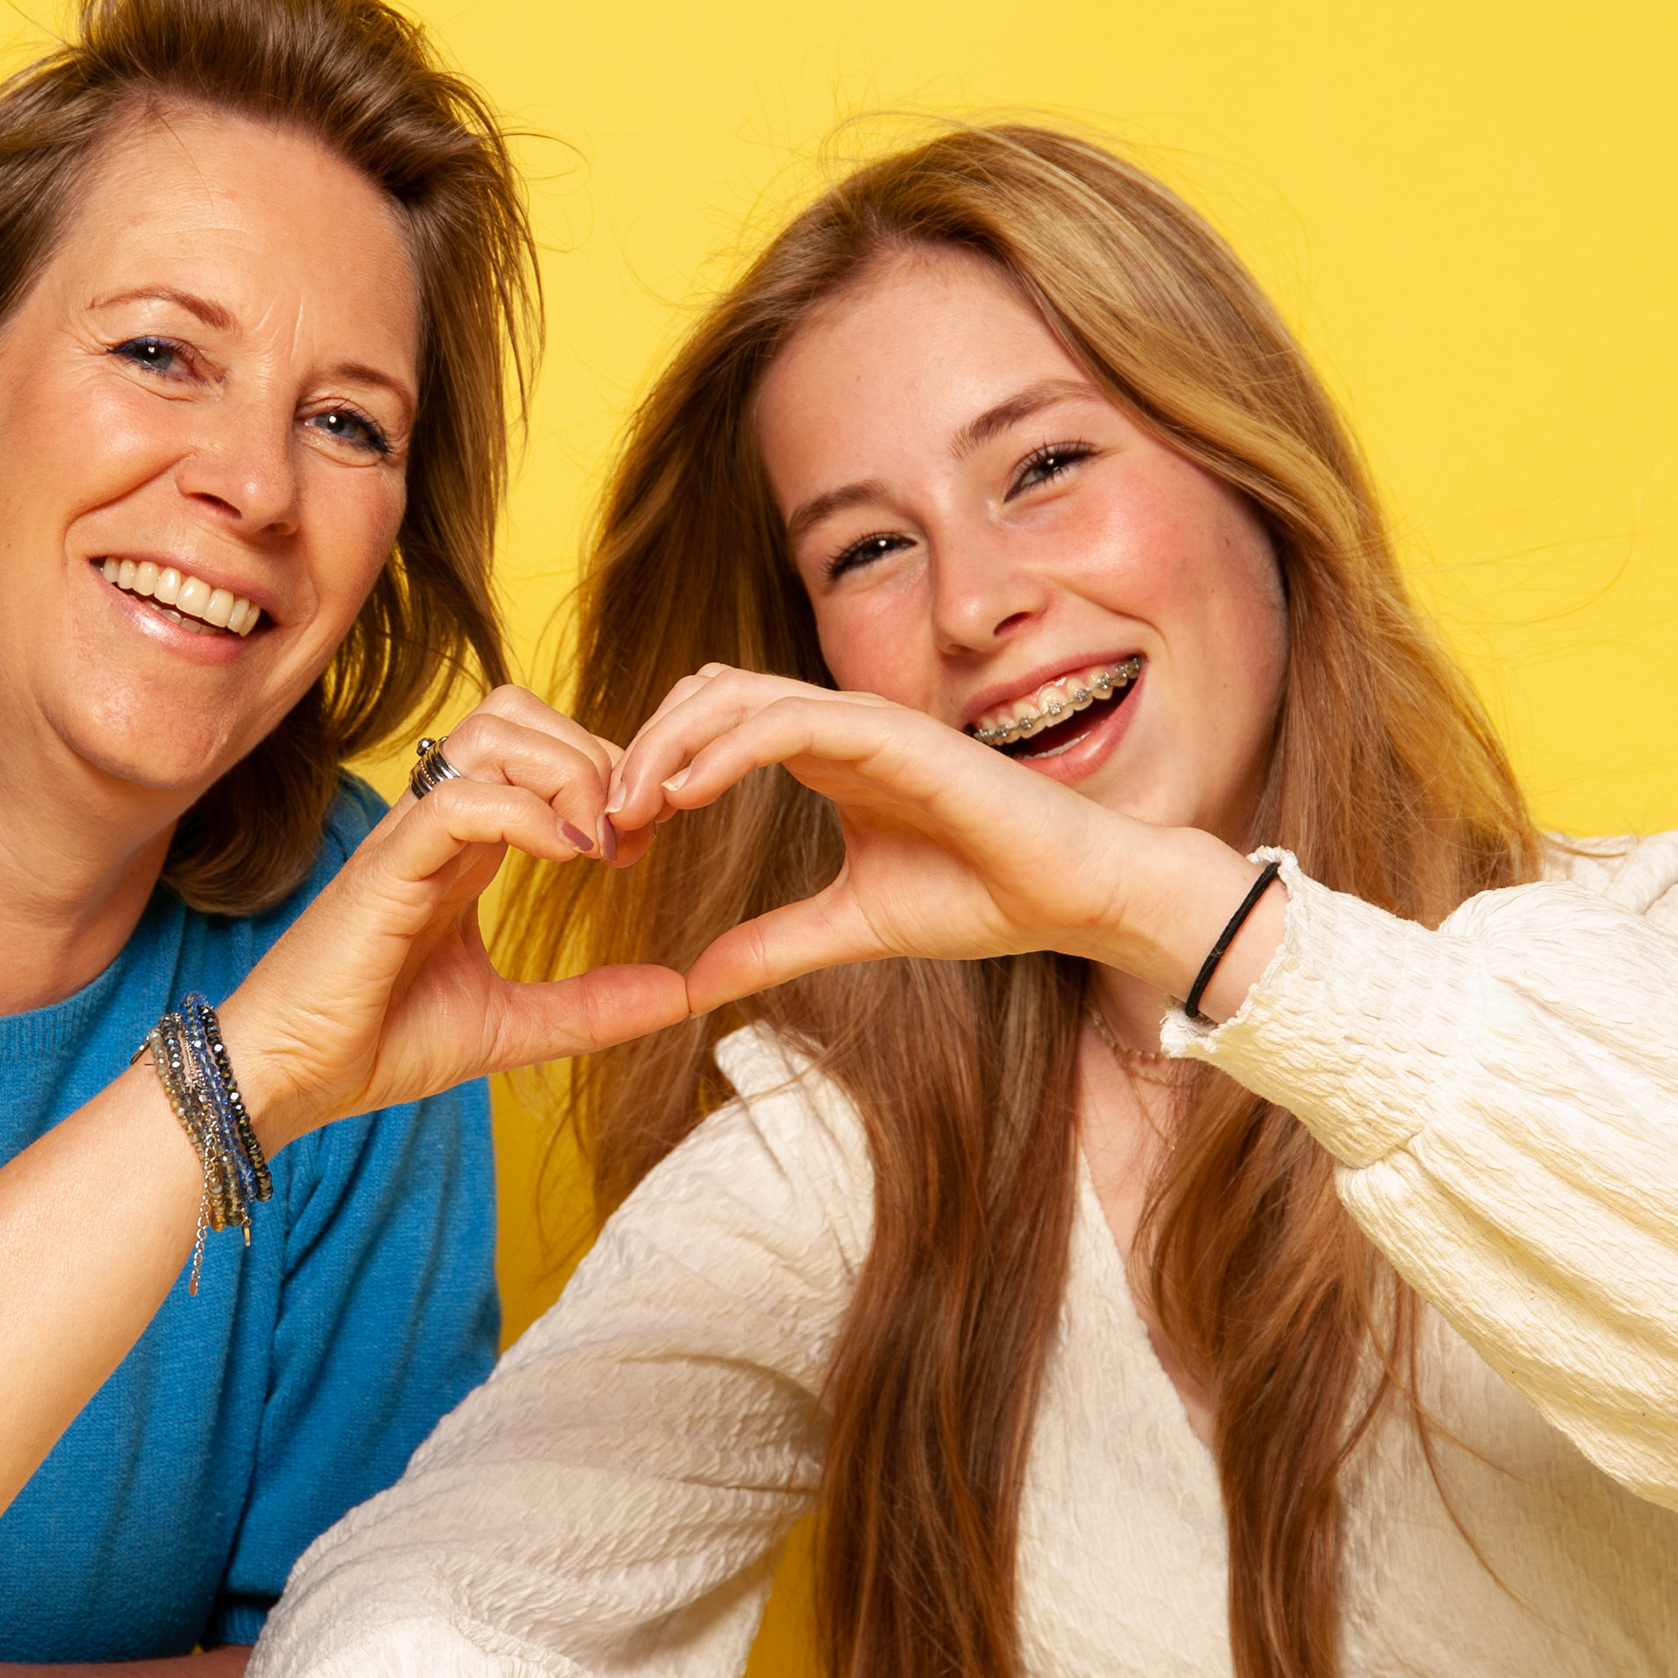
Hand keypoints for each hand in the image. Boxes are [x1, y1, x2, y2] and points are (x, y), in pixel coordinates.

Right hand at [222, 686, 691, 1145]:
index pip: (537, 746)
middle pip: (516, 712)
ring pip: (490, 733)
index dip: (603, 770)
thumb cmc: (377, 1043)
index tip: (641, 840)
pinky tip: (562, 856)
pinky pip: (457, 801)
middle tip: (627, 834)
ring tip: (593, 843)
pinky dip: (524, 813)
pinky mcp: (384, 871)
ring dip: (565, 770)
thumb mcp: (512, 1025)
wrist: (289, 1079)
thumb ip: (594, 1007)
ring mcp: (408, 839)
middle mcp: (437, 825)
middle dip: (592, 753)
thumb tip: (679, 995)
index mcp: (465, 845)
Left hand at [603, 666, 1262, 1012]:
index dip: (650, 771)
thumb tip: (692, 985)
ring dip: (669, 743)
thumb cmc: (980, 898)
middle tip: (602, 824)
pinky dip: (728, 747)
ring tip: (630, 808)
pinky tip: (686, 793)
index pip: (709, 729)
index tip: (610, 842)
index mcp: (821, 758)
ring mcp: (865, 723)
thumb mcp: (847, 929)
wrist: (1075, 897)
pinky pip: (791, 718)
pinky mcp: (895, 734)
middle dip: (641, 748)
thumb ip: (770, 945)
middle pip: (705, 695)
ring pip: (735, 693)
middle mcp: (835, 727)